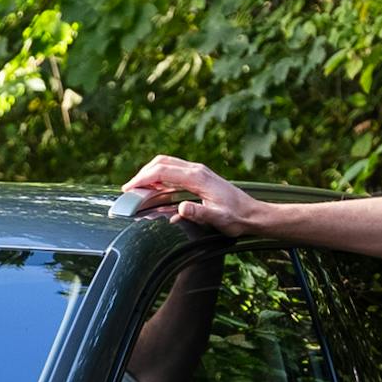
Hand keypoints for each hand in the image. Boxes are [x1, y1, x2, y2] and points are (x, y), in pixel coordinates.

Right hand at [119, 155, 260, 233]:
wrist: (253, 213)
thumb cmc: (236, 218)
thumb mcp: (218, 219)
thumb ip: (200, 213)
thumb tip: (181, 208)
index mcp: (198, 177)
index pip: (163, 172)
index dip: (143, 179)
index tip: (129, 189)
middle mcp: (197, 170)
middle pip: (162, 163)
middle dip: (142, 174)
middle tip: (128, 190)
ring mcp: (198, 171)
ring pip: (167, 164)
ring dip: (150, 174)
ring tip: (137, 189)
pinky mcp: (199, 176)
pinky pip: (174, 170)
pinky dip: (159, 176)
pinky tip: (154, 189)